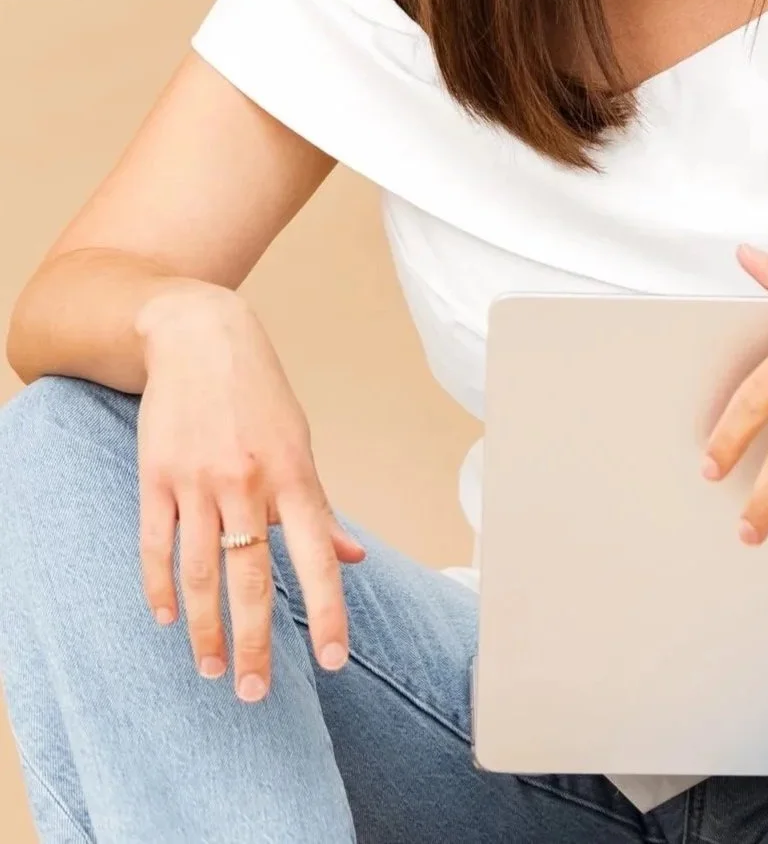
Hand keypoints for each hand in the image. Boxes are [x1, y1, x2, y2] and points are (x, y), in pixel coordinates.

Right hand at [134, 283, 364, 701]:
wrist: (198, 336)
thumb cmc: (258, 393)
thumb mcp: (299, 441)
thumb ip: (319, 507)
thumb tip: (352, 558)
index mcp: (292, 474)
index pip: (316, 557)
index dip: (329, 611)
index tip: (334, 661)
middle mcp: (246, 482)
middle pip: (251, 578)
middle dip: (255, 642)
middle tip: (255, 692)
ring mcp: (197, 480)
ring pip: (200, 571)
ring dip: (205, 629)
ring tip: (211, 670)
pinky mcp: (155, 476)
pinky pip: (154, 544)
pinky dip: (159, 586)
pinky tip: (166, 620)